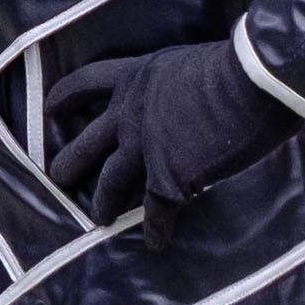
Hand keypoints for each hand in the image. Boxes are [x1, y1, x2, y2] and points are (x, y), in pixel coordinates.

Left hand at [44, 37, 293, 242]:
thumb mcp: (188, 62)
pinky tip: (155, 242)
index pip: (87, 83)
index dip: (66, 96)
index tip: (51, 109)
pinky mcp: (168, 177)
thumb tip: (187, 97)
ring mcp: (144, 147)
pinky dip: (156, 230)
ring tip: (97, 218)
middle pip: (88, 142)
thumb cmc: (236, 63)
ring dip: (102, 203)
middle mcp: (130, 112)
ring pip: (110, 182)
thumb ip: (174, 84)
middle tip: (57, 176)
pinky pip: (156, 212)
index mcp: (137, 77)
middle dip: (70, 162)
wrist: (253, 81)